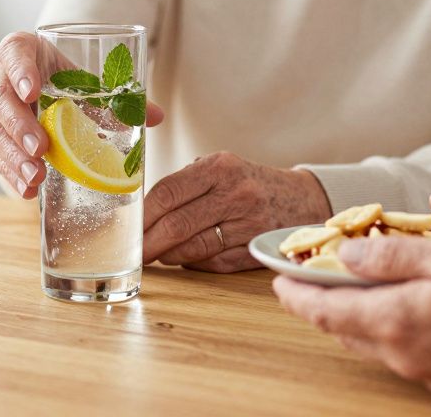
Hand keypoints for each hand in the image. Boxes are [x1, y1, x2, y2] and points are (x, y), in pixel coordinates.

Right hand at [0, 32, 162, 199]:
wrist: (38, 89)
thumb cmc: (62, 80)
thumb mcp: (86, 84)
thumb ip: (117, 99)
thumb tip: (156, 117)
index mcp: (19, 48)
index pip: (14, 52)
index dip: (20, 71)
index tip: (32, 93)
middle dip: (19, 126)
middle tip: (43, 149)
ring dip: (12, 156)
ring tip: (36, 177)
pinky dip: (8, 171)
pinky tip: (27, 189)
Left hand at [143, 151, 330, 271]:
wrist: (301, 199)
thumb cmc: (247, 183)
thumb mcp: (221, 167)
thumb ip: (185, 183)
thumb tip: (141, 210)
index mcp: (221, 167)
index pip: (168, 192)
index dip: (143, 214)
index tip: (129, 227)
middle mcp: (236, 194)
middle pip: (178, 224)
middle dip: (149, 242)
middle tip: (134, 251)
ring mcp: (249, 224)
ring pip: (194, 248)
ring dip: (169, 255)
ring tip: (157, 253)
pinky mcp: (256, 250)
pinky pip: (214, 263)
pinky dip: (193, 263)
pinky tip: (185, 258)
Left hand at [273, 235, 430, 396]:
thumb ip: (390, 257)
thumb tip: (345, 258)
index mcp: (396, 321)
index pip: (326, 312)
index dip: (297, 295)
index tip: (277, 280)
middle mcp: (406, 354)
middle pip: (346, 330)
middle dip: (322, 305)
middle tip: (307, 281)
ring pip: (376, 341)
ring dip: (357, 315)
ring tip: (350, 288)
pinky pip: (406, 349)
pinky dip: (391, 325)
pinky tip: (404, 305)